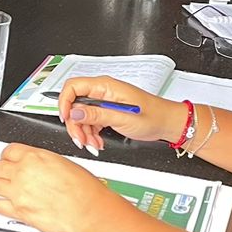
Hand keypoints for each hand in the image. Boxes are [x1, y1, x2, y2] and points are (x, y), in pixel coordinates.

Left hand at [0, 142, 115, 231]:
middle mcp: (22, 172)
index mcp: (34, 157)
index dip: (5, 155)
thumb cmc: (84, 189)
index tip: (4, 158)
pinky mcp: (18, 211)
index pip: (9, 150)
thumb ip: (43, 163)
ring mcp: (18, 192)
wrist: (88, 211)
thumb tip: (36, 166)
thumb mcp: (64, 163)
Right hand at [55, 76, 188, 153]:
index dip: (65, 102)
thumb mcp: (122, 118)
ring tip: (93, 145)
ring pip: (81, 116)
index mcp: (105, 86)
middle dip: (76, 124)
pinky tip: (97, 142)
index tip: (66, 119)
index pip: (73, 87)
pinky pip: (90, 121)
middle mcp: (102, 91)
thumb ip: (97, 114)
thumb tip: (75, 113)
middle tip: (81, 140)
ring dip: (84, 133)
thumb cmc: (153, 116)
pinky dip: (91, 134)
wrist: (167, 122)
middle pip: (75, 105)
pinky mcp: (106, 111)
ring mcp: (104, 101)